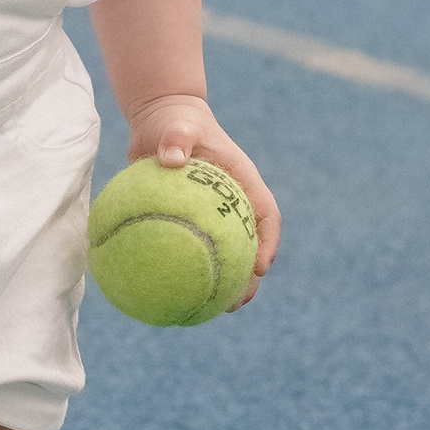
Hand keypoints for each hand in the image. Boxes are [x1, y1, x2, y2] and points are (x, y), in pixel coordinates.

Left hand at [125, 89, 279, 296]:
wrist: (161, 119)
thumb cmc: (175, 120)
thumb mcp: (177, 125)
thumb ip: (176, 138)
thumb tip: (169, 157)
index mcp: (242, 181)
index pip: (266, 215)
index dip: (268, 243)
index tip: (260, 267)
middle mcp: (232, 201)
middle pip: (250, 246)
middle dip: (249, 278)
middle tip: (236, 302)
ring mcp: (213, 213)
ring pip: (224, 253)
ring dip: (223, 282)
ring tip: (210, 310)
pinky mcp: (191, 219)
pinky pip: (192, 248)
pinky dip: (187, 270)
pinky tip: (168, 292)